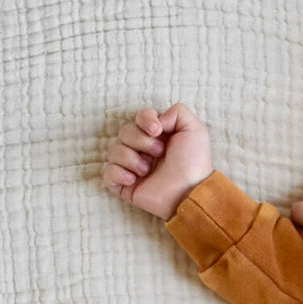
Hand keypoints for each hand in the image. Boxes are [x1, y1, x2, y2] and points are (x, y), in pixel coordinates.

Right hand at [102, 103, 213, 220]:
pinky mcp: (125, 185)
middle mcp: (143, 149)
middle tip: (159, 153)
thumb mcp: (195, 130)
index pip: (139, 117)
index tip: (157, 130)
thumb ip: (178, 111)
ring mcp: (132, 168)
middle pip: (124, 131)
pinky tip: (133, 180)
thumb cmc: (194, 163)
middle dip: (140, 140)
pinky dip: (117, 174)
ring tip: (147, 170)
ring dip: (131, 158)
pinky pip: (107, 173)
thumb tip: (155, 119)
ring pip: (113, 151)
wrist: (190, 192)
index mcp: (157, 136)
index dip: (144, 120)